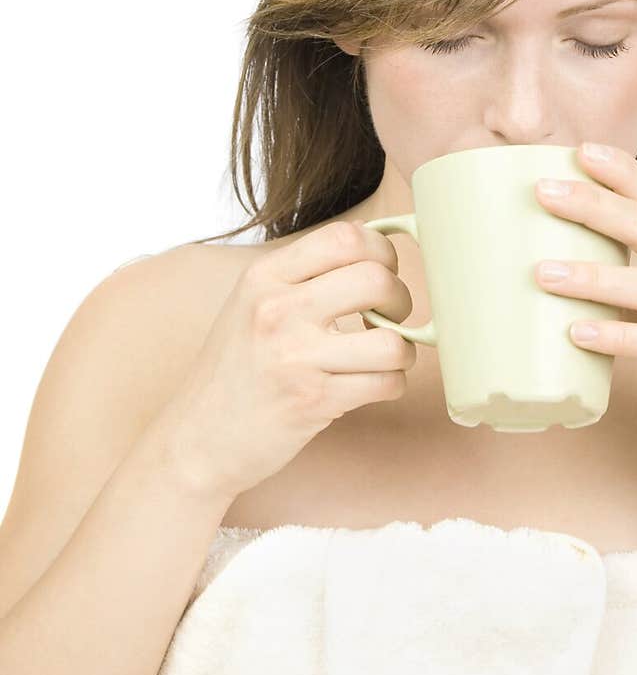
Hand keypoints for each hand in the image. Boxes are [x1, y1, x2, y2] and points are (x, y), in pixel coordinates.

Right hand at [161, 220, 416, 500]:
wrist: (198, 437)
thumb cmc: (235, 370)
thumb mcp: (252, 304)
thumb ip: (304, 274)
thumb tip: (371, 242)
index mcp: (264, 277)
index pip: (345, 237)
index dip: (381, 251)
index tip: (382, 271)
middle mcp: (278, 310)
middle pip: (376, 280)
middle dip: (400, 299)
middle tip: (388, 316)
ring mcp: (295, 357)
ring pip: (392, 341)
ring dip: (401, 351)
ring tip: (382, 356)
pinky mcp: (313, 401)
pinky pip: (386, 383)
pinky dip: (391, 384)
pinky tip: (370, 384)